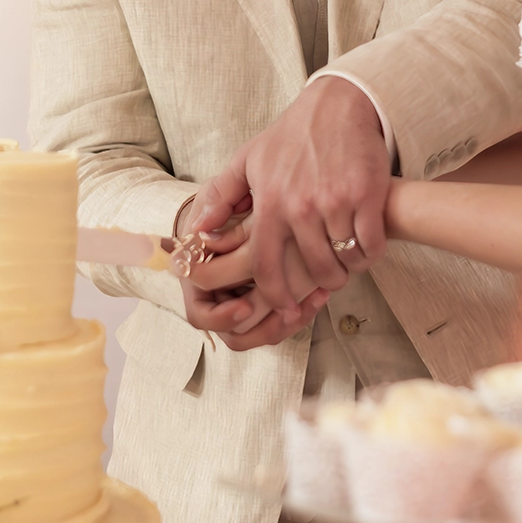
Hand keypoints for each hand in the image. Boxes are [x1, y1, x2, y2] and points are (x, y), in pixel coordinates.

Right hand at [170, 198, 328, 349]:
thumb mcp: (226, 187)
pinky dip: (302, 314)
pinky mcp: (275, 299)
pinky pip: (284, 323)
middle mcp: (223, 295)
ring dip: (283, 326)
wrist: (269, 196)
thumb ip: (216, 201)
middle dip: (263, 329)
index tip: (246, 307)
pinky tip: (320, 295)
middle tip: (288, 314)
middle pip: (237, 334)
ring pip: (262, 334)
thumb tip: (202, 229)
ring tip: (304, 306)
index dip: (221, 317)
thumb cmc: (242, 192)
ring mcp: (249, 300)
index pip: (202, 315)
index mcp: (201, 276)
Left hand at [192, 78, 390, 313]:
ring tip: (346, 261)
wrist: (338, 105)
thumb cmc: (291, 136)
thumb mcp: (248, 160)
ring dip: (348, 268)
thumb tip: (198, 231)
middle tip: (327, 278)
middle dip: (322, 282)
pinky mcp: (366, 195)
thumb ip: (221, 196)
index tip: (287, 308)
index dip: (277, 295)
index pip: (267, 267)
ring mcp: (335, 202)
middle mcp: (300, 206)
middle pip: (313, 270)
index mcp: (269, 203)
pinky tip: (365, 245)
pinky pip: (371, 245)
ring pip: (344, 261)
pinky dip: (370, 253)